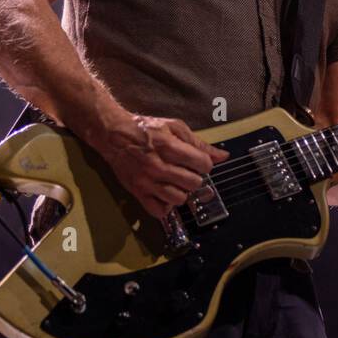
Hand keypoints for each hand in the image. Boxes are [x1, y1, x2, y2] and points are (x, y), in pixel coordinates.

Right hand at [95, 114, 229, 220]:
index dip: (205, 163)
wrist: (113, 135)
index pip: (203, 164)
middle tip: (186, 171)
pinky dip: (166, 205)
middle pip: (193, 183)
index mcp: (169, 147)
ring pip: (179, 198)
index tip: (198, 161)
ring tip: (176, 182)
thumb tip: (223, 156)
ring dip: (182, 191)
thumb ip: (199, 142)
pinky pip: (159, 211)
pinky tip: (165, 194)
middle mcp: (158, 166)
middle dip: (195, 177)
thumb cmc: (145, 129)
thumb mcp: (174, 127)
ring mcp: (147, 181)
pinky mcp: (137, 192)